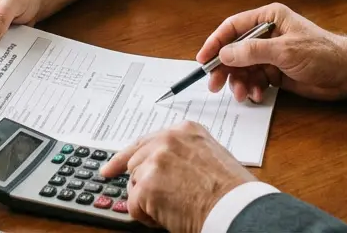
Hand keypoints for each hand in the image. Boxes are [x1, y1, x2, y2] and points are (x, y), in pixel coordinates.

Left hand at [101, 121, 254, 232]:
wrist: (235, 208)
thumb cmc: (231, 190)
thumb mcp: (211, 156)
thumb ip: (184, 154)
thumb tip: (166, 169)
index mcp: (184, 131)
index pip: (146, 141)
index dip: (126, 157)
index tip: (111, 168)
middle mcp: (166, 140)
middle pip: (136, 163)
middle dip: (141, 183)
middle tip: (150, 200)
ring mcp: (154, 161)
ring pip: (135, 184)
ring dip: (148, 200)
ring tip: (174, 207)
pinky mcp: (146, 185)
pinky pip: (134, 205)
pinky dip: (147, 216)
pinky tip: (168, 216)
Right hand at [196, 3, 346, 102]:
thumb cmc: (321, 53)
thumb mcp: (285, 51)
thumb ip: (253, 52)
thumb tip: (224, 54)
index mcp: (268, 18)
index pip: (233, 27)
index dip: (215, 42)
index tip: (202, 60)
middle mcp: (266, 34)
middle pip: (234, 50)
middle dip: (224, 68)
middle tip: (214, 84)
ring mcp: (270, 54)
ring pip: (242, 68)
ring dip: (238, 81)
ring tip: (242, 94)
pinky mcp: (275, 72)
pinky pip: (254, 79)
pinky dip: (252, 88)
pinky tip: (257, 95)